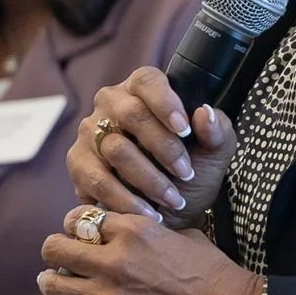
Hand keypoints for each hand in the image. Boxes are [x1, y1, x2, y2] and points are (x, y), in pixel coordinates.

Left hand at [36, 211, 267, 294]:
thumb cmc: (217, 277)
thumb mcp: (186, 236)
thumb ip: (153, 232)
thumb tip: (139, 231)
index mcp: (134, 230)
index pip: (81, 217)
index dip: (76, 223)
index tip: (79, 231)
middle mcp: (113, 260)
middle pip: (56, 246)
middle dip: (57, 249)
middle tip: (63, 257)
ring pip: (53, 283)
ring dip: (51, 281)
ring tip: (53, 283)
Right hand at [68, 68, 235, 227]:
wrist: (169, 211)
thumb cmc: (191, 172)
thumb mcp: (213, 153)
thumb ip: (217, 131)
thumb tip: (204, 113)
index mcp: (144, 89)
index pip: (148, 81)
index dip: (166, 102)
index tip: (185, 129)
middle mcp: (111, 103)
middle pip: (131, 114)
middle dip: (164, 147)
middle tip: (186, 173)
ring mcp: (89, 132)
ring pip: (115, 149)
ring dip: (149, 179)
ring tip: (173, 199)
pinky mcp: (77, 163)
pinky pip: (98, 180)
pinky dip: (126, 200)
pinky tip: (148, 213)